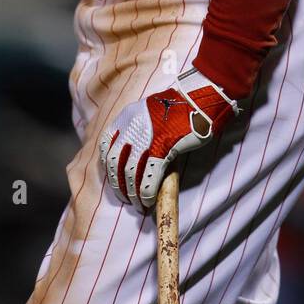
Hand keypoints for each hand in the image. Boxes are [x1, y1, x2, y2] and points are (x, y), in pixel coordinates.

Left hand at [98, 67, 239, 211]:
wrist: (198, 99)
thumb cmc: (178, 107)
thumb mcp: (149, 112)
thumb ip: (138, 129)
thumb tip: (136, 153)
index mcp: (126, 117)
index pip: (105, 147)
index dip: (107, 167)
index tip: (114, 179)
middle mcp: (131, 127)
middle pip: (115, 163)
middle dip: (118, 185)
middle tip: (125, 198)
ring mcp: (146, 139)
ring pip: (130, 173)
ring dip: (131, 194)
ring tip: (137, 205)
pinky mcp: (163, 149)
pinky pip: (149, 177)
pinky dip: (146, 193)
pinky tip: (148, 202)